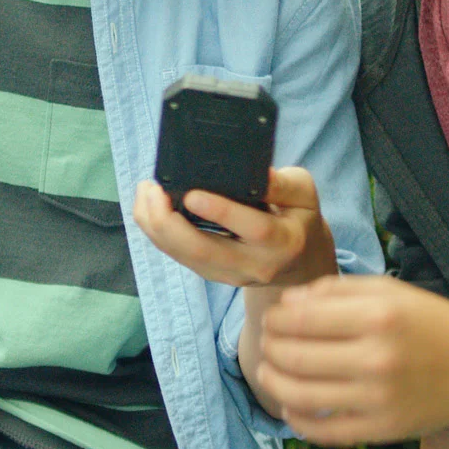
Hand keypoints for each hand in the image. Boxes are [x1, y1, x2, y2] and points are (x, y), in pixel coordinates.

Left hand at [131, 168, 335, 288]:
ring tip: (144, 193)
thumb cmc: (298, 217)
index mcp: (283, 241)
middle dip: (169, 222)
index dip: (220, 211)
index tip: (192, 193)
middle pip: (204, 251)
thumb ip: (281, 183)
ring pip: (185, 257)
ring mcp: (230, 275)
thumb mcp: (304, 193)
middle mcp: (255, 264)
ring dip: (156, 227)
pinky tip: (148, 209)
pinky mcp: (212, 275)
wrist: (297, 261)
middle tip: (152, 190)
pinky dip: (158, 233)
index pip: (252, 228)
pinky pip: (179, 257)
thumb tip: (255, 172)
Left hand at [255, 274, 448, 443]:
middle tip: (267, 342)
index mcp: (378, 317)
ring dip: (273, 382)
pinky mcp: (384, 430)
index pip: (301, 319)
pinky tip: (290, 406)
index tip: (272, 318)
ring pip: (301, 395)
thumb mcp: (388, 291)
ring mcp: (380, 399)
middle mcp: (378, 359)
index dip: (275, 319)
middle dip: (270, 347)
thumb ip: (336, 290)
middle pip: (296, 356)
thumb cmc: (431, 321)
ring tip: (268, 371)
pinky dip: (297, 420)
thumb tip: (287, 303)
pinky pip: (325, 432)